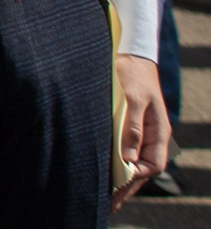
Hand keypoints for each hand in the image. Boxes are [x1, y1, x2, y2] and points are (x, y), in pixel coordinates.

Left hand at [111, 52, 169, 209]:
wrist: (128, 51)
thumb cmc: (132, 73)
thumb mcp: (133, 99)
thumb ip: (132, 127)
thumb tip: (128, 158)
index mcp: (158, 131)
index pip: (151, 164)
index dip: (135, 177)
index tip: (116, 187)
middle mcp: (149, 135)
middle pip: (139, 167)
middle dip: (124, 187)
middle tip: (107, 205)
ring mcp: (137, 131)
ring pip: (130, 160)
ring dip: (117, 178)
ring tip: (101, 197)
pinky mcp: (123, 124)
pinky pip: (120, 148)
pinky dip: (111, 162)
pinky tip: (99, 171)